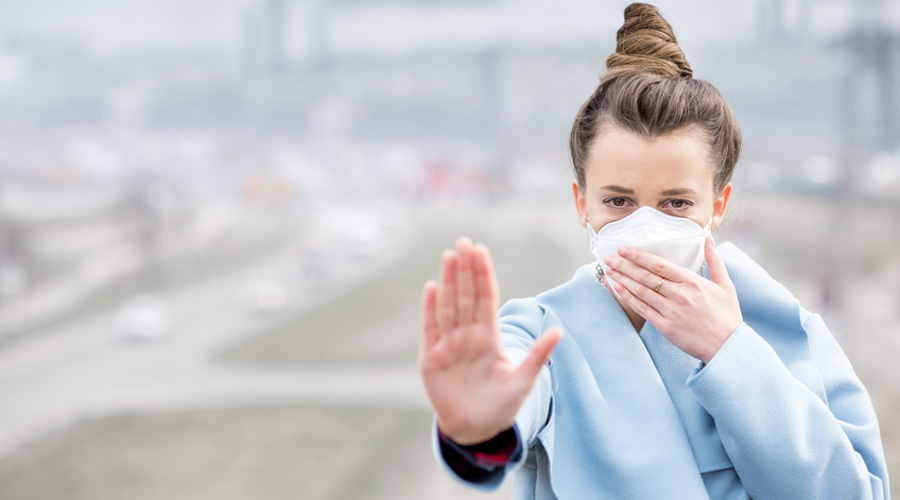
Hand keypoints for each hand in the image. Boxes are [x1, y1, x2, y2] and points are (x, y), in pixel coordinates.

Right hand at [418, 237, 562, 444]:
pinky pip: (430, 328)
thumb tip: (559, 330)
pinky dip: (430, 309)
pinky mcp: (431, 358)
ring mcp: (448, 345)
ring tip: (449, 256)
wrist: (475, 429)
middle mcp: (468, 336)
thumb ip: (538, 355)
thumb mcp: (523, 380)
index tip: (481, 251)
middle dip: (465, 270)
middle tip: (464, 242)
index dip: (483, 275)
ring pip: (449, 306)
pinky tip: (431, 287)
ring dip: (449, 282)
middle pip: (466, 296)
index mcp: (489, 337)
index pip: (486, 299)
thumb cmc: (501, 405)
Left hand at [603, 236, 741, 363]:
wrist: (728, 347)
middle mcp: (679, 295)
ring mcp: (671, 311)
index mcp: (692, 282)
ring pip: (641, 291)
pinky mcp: (665, 327)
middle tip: (610, 257)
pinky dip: (629, 298)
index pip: (659, 265)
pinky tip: (618, 288)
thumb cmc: (727, 316)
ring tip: (609, 270)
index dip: (639, 256)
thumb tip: (708, 238)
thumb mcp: (725, 285)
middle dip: (625, 265)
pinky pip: (643, 309)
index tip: (624, 249)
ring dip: (623, 279)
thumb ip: (714, 260)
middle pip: (646, 276)